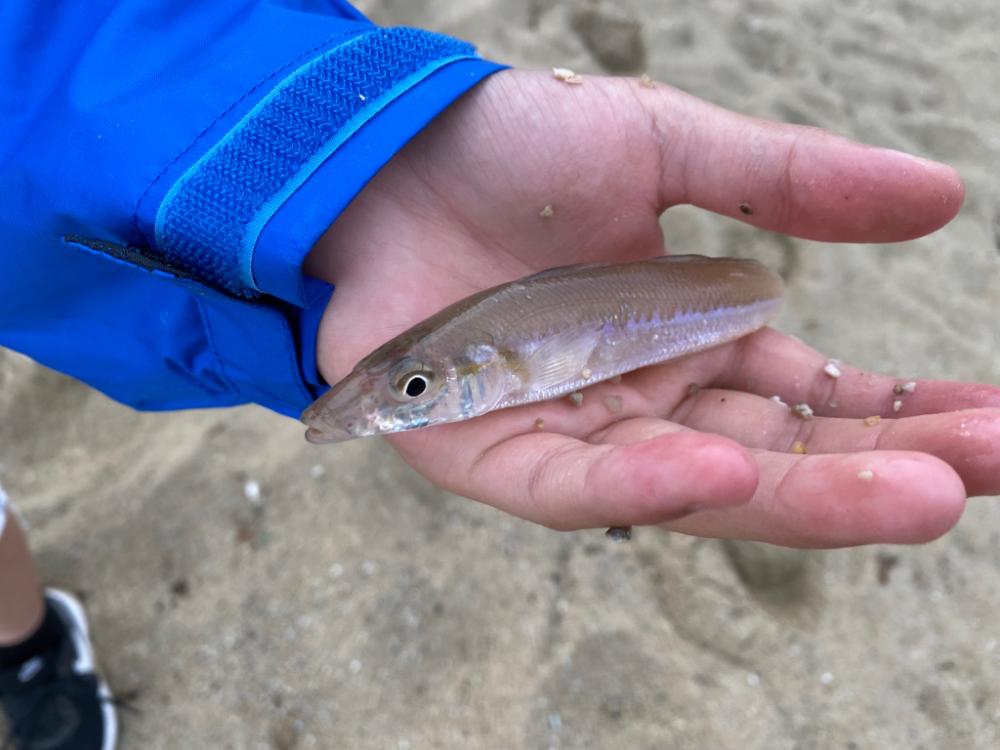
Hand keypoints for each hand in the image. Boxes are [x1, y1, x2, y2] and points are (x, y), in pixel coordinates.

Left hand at [304, 69, 999, 547]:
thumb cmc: (515, 154)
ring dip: (796, 495)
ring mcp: (573, 436)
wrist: (386, 158)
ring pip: (691, 485)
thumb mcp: (665, 146)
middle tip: (978, 475)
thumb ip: (787, 183)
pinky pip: (574, 485)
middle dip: (876, 471)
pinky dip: (644, 482)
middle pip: (772, 454)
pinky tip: (716, 469)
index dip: (904, 414)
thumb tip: (940, 195)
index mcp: (694, 341)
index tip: (999, 425)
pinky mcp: (491, 456)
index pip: (816, 396)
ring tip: (917, 495)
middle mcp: (646, 402)